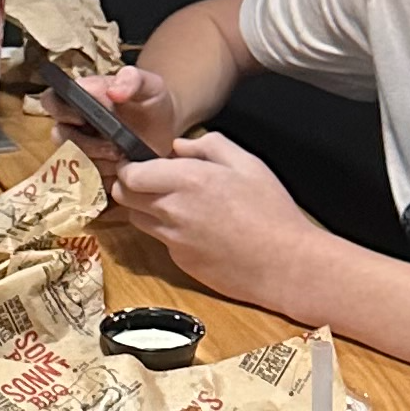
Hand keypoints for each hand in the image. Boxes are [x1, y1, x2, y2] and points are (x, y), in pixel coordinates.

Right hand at [55, 64, 179, 169]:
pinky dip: (104, 177)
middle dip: (84, 143)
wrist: (166, 130)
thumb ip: (133, 79)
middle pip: (59, 135)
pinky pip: (87, 179)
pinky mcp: (92, 171)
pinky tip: (123, 170)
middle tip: (113, 146)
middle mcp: (73, 124)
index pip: (52, 101)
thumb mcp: (150, 85)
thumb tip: (113, 92)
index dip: (61, 110)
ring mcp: (81, 149)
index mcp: (80, 98)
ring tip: (123, 158)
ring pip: (72, 159)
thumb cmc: (152, 103)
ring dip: (97, 161)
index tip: (82, 117)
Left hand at [110, 133, 322, 308]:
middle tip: (149, 181)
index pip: (131, 174)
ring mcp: (173, 239)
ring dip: (144, 208)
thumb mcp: (248, 164)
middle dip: (130, 186)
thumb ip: (210, 146)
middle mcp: (173, 210)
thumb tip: (179, 146)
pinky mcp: (180, 261)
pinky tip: (194, 228)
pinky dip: (167, 231)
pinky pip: (160, 240)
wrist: (285, 265)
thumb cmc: (271, 213)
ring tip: (172, 203)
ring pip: (136, 219)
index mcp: (188, 180)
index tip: (141, 164)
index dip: (131, 167)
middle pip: (124, 196)